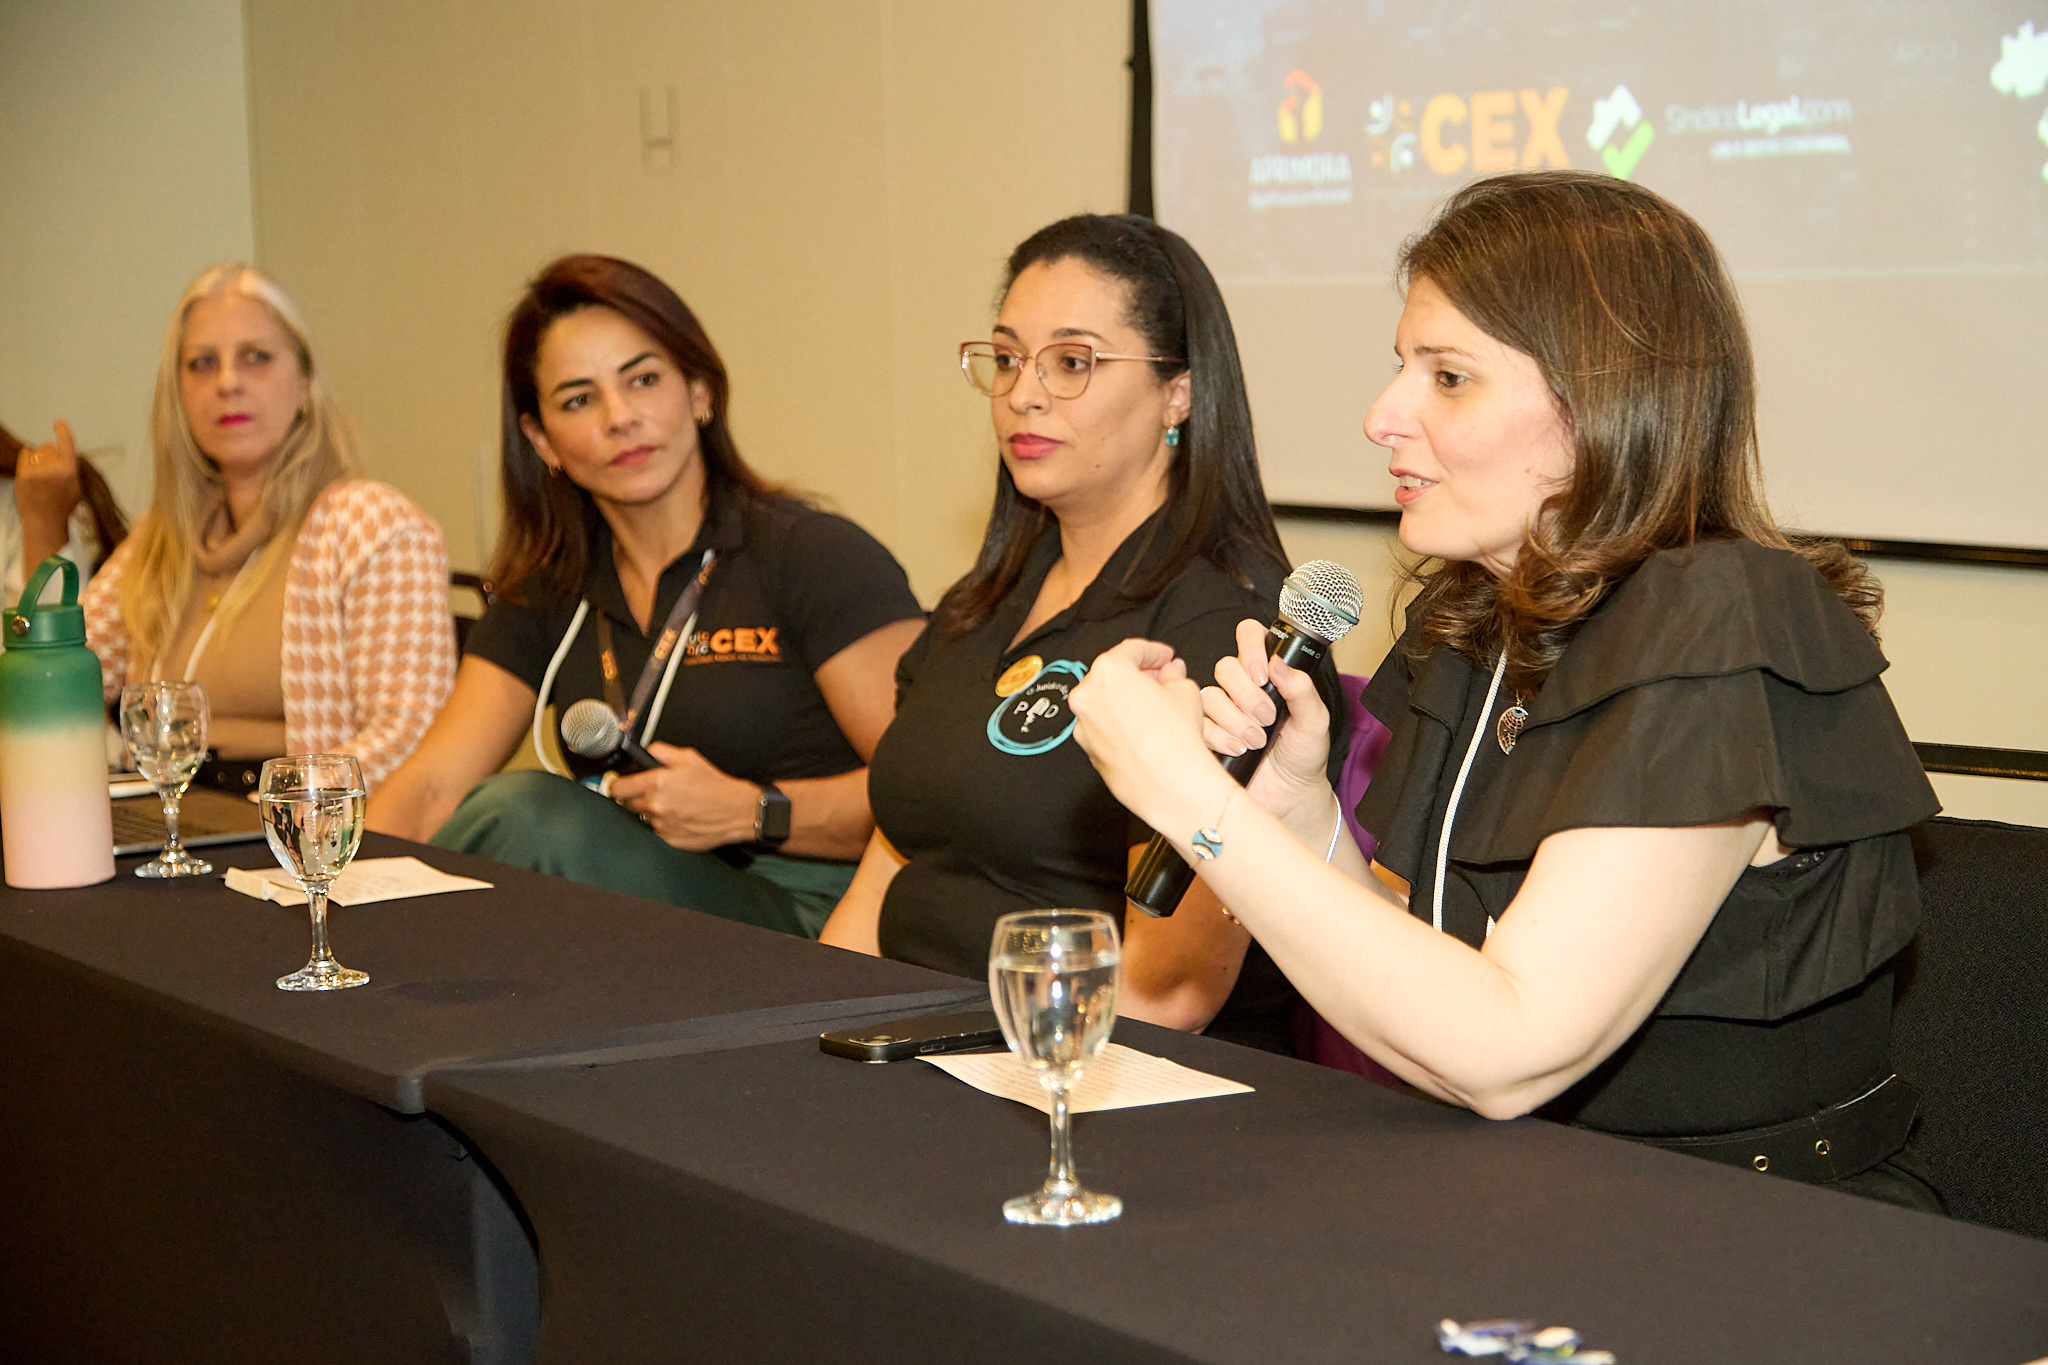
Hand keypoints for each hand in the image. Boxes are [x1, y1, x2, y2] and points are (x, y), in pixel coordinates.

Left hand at [15, 421, 82, 545]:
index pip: (66, 444)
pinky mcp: (24, 475)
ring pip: (37, 450)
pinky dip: (28, 459)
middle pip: (49, 446)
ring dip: (39, 457)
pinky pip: (25, 455)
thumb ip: (69, 469)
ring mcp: (37, 472)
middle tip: (50, 469)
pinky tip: (31, 470)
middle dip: (49, 453)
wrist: (44, 522)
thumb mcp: (76, 487)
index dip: (62, 432)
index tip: (58, 422)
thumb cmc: (62, 506)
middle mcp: (54, 469)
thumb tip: (62, 453)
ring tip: (40, 474)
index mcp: (70, 471)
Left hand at [607, 743, 758, 850]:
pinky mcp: (670, 839)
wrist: (735, 811)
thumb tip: (649, 750)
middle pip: (627, 804)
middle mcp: (656, 805)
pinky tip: (680, 816)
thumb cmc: (715, 786)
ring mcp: (662, 824)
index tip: (618, 785)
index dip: (616, 785)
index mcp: (657, 783)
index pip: (618, 788)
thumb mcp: (690, 758)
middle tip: (654, 792)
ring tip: (673, 804)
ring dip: (652, 811)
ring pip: (644, 817)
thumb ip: (663, 752)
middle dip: (636, 797)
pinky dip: (665, 824)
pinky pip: (658, 831)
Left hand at [1069, 638, 1217, 829]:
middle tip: (1161, 678)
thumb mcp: (1185, 692)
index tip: (1165, 656)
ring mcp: (1084, 725)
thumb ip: (1173, 675)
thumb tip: (1170, 672)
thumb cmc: (1176, 738)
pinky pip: (1105, 727)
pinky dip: (1121, 723)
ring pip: (1106, 703)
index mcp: (1108, 672)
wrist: (1170, 786)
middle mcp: (1087, 696)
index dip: (1154, 651)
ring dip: (1127, 699)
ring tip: (1155, 706)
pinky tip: (1144, 730)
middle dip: (1138, 675)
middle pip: (1112, 675)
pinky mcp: (1088, 750)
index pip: (1131, 650)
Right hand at [1201, 618, 1333, 823]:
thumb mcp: (1315, 720)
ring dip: (1235, 720)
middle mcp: (1241, 688)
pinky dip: (1219, 737)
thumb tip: (1279, 664)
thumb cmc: (1304, 755)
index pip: (1249, 636)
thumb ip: (1302, 689)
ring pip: (1209, 696)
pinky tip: (1238, 749)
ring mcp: (1221, 711)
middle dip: (1246, 695)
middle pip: (1225, 667)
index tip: (1262, 674)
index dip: (1250, 647)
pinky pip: (1197, 723)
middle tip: (1267, 718)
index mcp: (1267, 675)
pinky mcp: (1205, 734)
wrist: (1290, 796)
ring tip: (1256, 741)